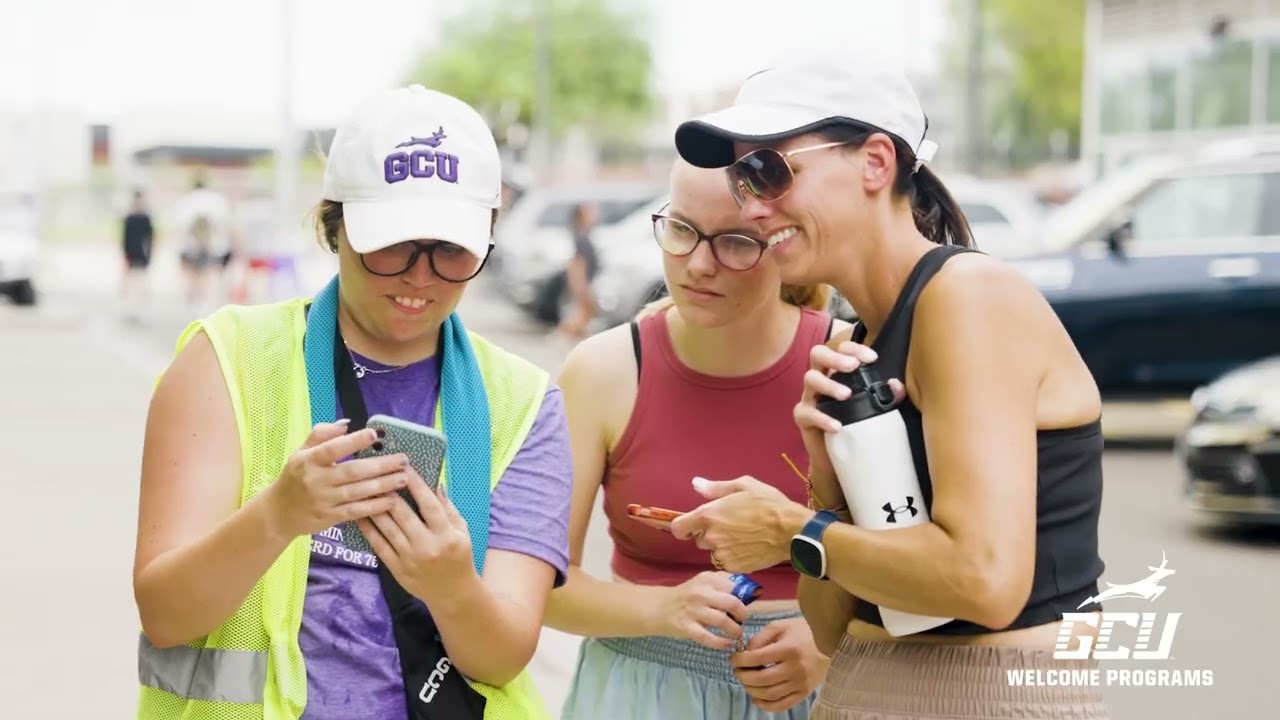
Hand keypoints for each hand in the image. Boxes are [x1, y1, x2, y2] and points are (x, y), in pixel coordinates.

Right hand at [267, 421, 409, 538]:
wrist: (278, 513)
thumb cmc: (294, 477)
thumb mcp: (300, 452)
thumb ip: (321, 435)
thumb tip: (346, 423)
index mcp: (308, 460)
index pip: (332, 449)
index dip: (353, 442)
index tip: (374, 434)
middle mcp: (316, 480)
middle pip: (352, 471)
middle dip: (380, 465)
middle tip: (403, 460)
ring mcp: (324, 500)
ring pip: (358, 492)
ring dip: (383, 485)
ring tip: (403, 478)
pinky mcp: (330, 518)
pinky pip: (356, 511)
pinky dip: (375, 506)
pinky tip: (392, 500)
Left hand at [355, 469, 476, 603]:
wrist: (451, 592)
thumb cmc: (459, 556)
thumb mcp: (461, 530)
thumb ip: (447, 507)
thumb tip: (435, 482)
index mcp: (446, 535)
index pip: (428, 504)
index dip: (416, 484)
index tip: (404, 466)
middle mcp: (426, 546)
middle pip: (402, 513)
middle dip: (389, 491)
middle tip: (377, 474)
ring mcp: (409, 558)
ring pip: (386, 527)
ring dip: (373, 506)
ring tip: (364, 489)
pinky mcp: (396, 568)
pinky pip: (377, 544)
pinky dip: (367, 528)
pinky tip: (359, 514)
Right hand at [651, 570, 750, 650]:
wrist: (660, 607)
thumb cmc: (687, 596)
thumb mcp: (703, 582)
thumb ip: (724, 583)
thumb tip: (750, 590)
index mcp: (707, 579)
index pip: (735, 587)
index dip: (744, 599)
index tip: (744, 606)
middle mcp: (700, 593)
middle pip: (732, 603)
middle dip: (743, 614)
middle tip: (742, 620)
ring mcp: (693, 611)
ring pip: (723, 621)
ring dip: (735, 630)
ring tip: (737, 634)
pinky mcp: (687, 628)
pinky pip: (708, 638)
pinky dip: (721, 643)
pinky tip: (726, 644)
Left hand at [669, 476, 795, 572]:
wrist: (791, 530)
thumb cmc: (768, 503)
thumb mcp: (744, 486)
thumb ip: (715, 488)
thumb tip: (695, 484)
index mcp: (709, 515)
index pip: (679, 527)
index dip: (684, 526)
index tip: (693, 525)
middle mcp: (711, 537)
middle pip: (698, 539)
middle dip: (709, 533)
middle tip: (729, 526)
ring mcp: (722, 554)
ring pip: (712, 552)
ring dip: (721, 546)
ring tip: (741, 537)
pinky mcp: (734, 567)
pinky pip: (726, 562)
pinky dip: (732, 557)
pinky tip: (748, 548)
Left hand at [730, 616, 828, 711]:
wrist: (830, 643)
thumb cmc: (803, 631)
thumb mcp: (780, 626)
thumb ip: (761, 637)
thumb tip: (745, 653)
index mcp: (789, 649)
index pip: (758, 658)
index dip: (740, 660)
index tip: (733, 658)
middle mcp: (796, 668)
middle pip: (761, 679)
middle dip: (743, 676)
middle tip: (737, 671)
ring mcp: (801, 683)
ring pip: (769, 694)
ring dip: (751, 690)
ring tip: (745, 682)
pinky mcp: (804, 693)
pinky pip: (782, 705)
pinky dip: (765, 705)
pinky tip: (756, 698)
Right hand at [794, 342, 905, 506]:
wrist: (836, 459)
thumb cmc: (854, 426)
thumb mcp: (874, 409)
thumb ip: (887, 396)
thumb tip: (896, 385)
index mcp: (836, 372)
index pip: (841, 349)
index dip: (854, 348)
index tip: (872, 358)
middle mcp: (821, 379)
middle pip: (818, 354)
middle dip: (835, 357)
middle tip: (852, 366)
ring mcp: (809, 397)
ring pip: (810, 379)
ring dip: (829, 384)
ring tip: (846, 395)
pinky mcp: (802, 418)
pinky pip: (806, 413)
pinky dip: (822, 418)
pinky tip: (837, 425)